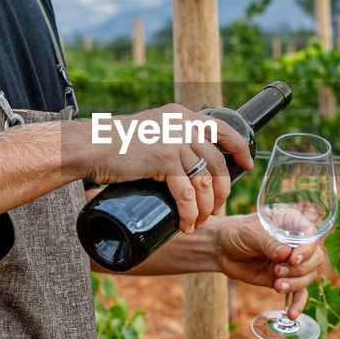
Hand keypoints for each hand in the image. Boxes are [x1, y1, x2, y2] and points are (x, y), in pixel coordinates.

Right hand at [73, 104, 253, 233]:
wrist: (91, 146)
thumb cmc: (116, 144)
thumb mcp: (152, 130)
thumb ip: (170, 136)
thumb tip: (186, 160)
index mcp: (183, 115)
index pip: (224, 129)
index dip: (239, 149)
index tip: (248, 166)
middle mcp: (183, 123)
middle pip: (218, 162)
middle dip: (221, 192)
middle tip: (215, 209)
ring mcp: (174, 140)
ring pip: (205, 181)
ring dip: (205, 207)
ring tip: (199, 221)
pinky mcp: (164, 159)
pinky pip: (187, 192)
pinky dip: (190, 212)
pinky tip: (187, 223)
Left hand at [215, 214, 328, 318]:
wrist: (221, 251)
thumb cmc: (236, 233)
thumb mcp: (249, 233)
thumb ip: (267, 242)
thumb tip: (284, 254)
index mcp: (292, 224)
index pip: (310, 235)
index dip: (307, 249)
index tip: (293, 259)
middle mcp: (296, 244)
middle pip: (315, 258)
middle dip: (300, 269)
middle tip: (278, 271)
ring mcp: (292, 263)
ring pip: (308, 276)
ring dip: (296, 284)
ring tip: (277, 285)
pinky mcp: (285, 279)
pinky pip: (299, 293)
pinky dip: (298, 304)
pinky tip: (291, 314)